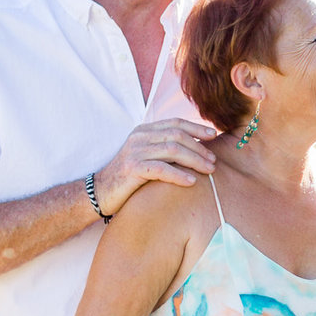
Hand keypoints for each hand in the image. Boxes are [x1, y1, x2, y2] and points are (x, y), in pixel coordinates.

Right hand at [96, 118, 219, 215]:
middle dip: (199, 147)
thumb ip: (166, 149)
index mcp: (144, 131)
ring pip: (172, 150)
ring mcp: (135, 151)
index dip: (196, 128)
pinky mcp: (132, 168)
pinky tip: (192, 181)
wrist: (102, 192)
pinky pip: (161, 169)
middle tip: (214, 160)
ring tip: (209, 170)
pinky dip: (179, 174)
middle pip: (177, 136)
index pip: (175, 123)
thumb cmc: (130, 177)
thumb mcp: (148, 157)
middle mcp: (139, 137)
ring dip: (195, 160)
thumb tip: (198, 148)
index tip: (213, 135)